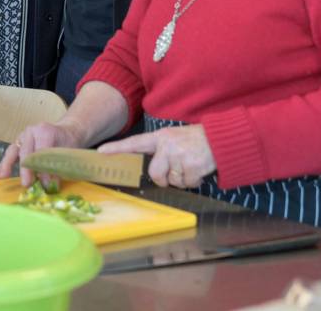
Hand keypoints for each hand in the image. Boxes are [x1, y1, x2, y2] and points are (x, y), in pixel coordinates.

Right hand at [0, 121, 82, 185]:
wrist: (66, 131)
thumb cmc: (68, 143)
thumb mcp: (68, 153)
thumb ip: (59, 167)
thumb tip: (50, 184)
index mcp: (44, 131)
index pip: (41, 151)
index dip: (43, 168)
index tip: (45, 184)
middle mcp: (30, 132)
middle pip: (25, 152)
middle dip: (25, 170)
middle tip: (26, 184)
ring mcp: (22, 137)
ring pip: (12, 152)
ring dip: (7, 166)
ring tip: (2, 179)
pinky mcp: (18, 144)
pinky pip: (9, 154)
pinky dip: (3, 166)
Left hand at [99, 125, 214, 188]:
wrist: (220, 139)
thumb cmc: (195, 141)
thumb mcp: (174, 139)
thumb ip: (161, 151)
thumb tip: (152, 170)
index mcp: (160, 137)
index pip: (134, 143)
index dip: (117, 148)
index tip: (100, 152)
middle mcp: (167, 145)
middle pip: (155, 173)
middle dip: (165, 179)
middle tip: (176, 172)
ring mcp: (179, 155)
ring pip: (172, 180)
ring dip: (182, 179)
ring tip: (190, 166)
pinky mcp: (191, 165)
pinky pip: (187, 183)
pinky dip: (194, 181)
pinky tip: (198, 169)